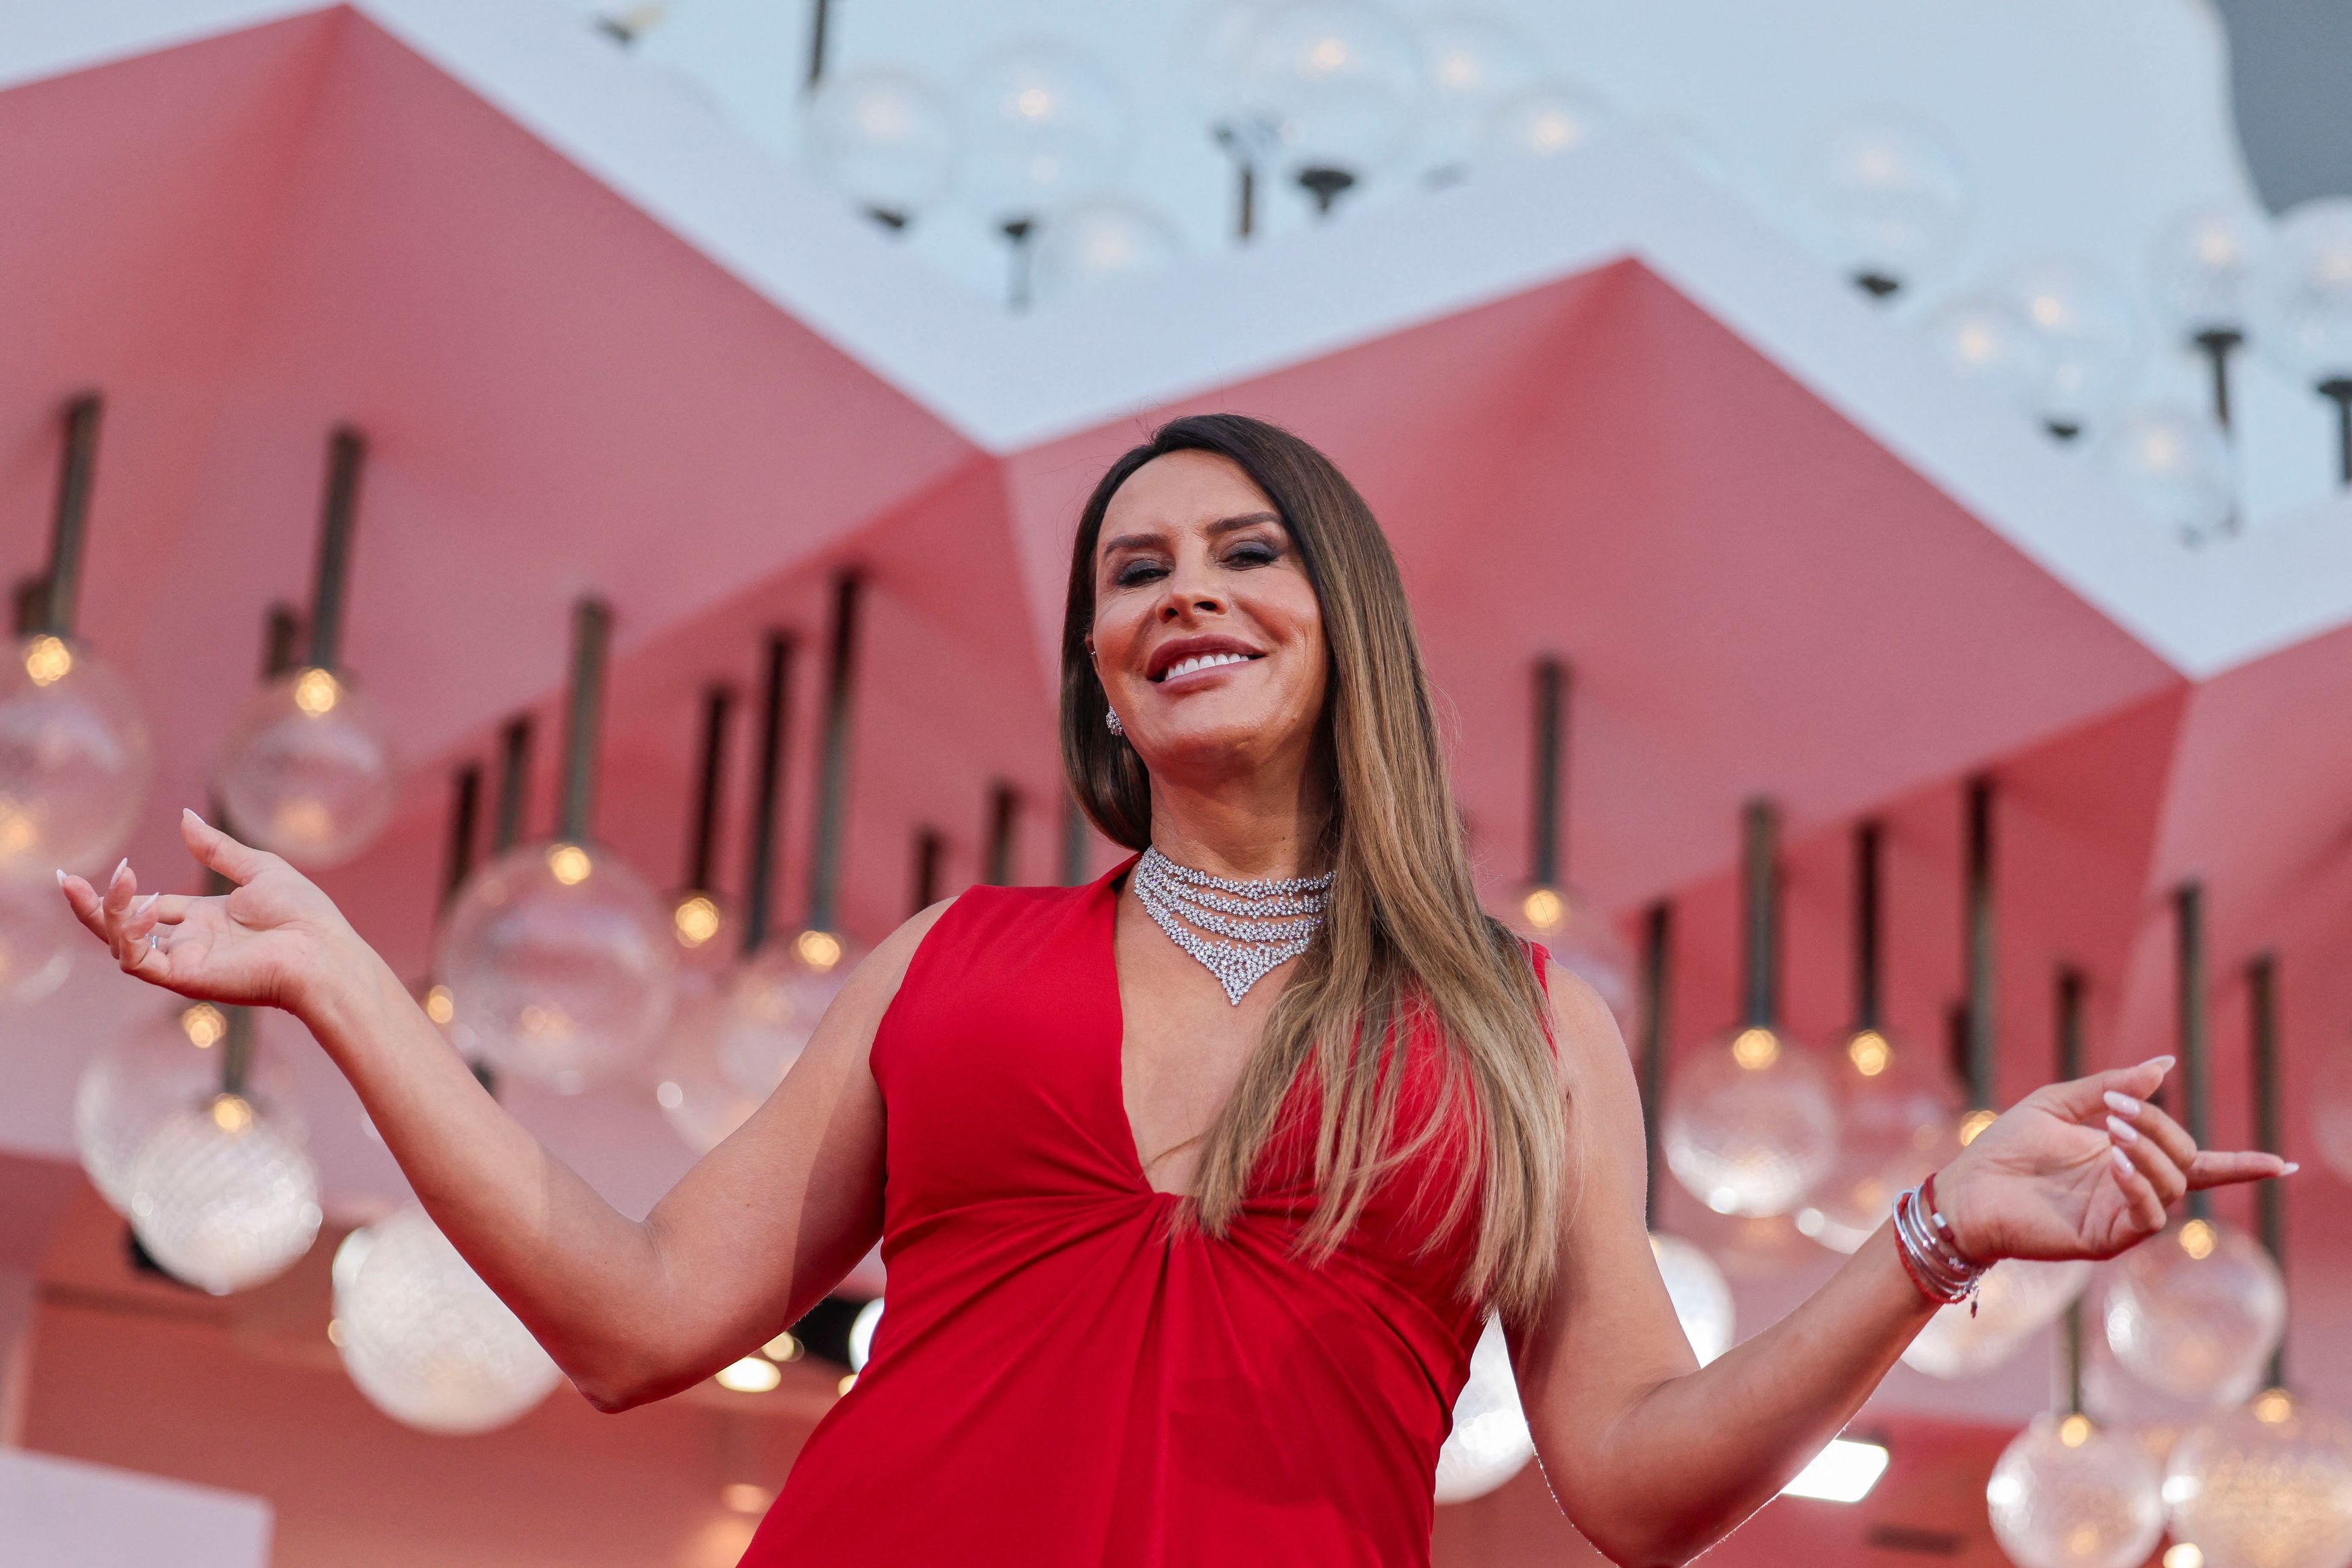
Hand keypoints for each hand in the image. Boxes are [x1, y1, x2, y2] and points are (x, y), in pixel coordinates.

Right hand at [57, 809, 362, 1019]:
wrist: (323, 951)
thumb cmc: (304, 915)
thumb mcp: (258, 869)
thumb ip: (216, 848)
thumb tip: (184, 817)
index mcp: (205, 920)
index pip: (148, 908)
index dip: (120, 893)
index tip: (101, 872)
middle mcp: (189, 943)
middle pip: (123, 930)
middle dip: (92, 909)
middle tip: (67, 882)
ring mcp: (185, 962)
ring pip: (122, 945)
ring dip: (106, 915)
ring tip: (117, 882)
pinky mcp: (185, 977)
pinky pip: (139, 961)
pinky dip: (129, 936)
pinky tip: (140, 909)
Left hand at [1931, 1056, 2294, 1263]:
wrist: (1967, 1186)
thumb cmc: (2006, 1146)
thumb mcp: (2060, 1104)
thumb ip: (2113, 1086)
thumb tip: (2164, 1064)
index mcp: (2127, 1157)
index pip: (2195, 1163)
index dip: (2240, 1165)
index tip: (2282, 1164)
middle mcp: (2132, 1189)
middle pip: (2185, 1162)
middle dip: (2164, 1129)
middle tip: (2122, 1109)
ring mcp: (2121, 1215)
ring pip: (2172, 1188)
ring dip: (2152, 1153)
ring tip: (2116, 1131)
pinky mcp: (2105, 1239)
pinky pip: (2147, 1216)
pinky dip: (2141, 1185)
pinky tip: (2117, 1162)